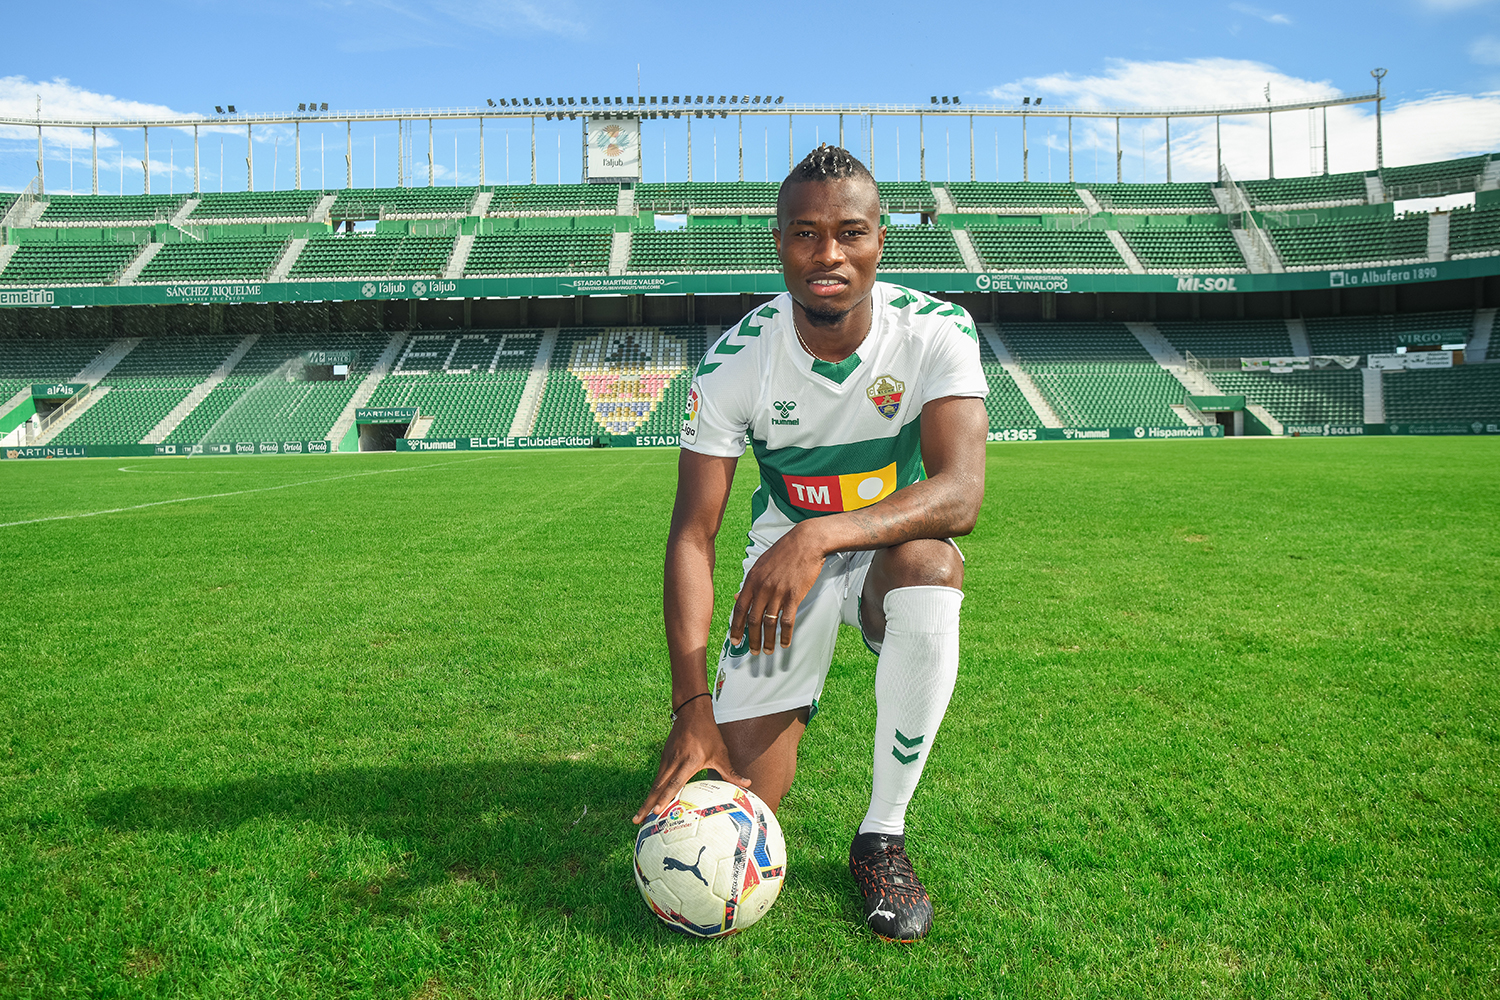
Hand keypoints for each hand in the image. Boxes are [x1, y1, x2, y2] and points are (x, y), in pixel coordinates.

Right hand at [632, 695, 750, 823]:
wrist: (691, 712)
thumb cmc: (708, 733)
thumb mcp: (721, 753)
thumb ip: (731, 772)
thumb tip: (748, 784)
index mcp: (689, 762)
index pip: (675, 783)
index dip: (666, 798)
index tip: (657, 811)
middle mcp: (674, 761)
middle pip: (658, 787)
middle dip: (648, 805)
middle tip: (638, 821)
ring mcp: (666, 759)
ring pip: (655, 783)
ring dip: (647, 799)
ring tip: (639, 816)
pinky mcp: (663, 758)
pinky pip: (657, 778)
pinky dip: (652, 791)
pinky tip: (649, 801)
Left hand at [729, 521, 828, 656]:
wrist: (806, 542)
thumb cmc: (784, 552)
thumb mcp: (761, 564)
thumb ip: (749, 583)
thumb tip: (737, 597)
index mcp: (751, 580)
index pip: (739, 609)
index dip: (736, 628)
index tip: (735, 641)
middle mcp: (762, 587)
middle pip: (753, 620)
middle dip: (751, 639)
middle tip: (752, 651)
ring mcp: (778, 592)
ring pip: (769, 623)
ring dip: (767, 640)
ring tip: (768, 651)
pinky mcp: (794, 595)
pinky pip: (787, 621)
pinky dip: (785, 635)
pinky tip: (785, 643)